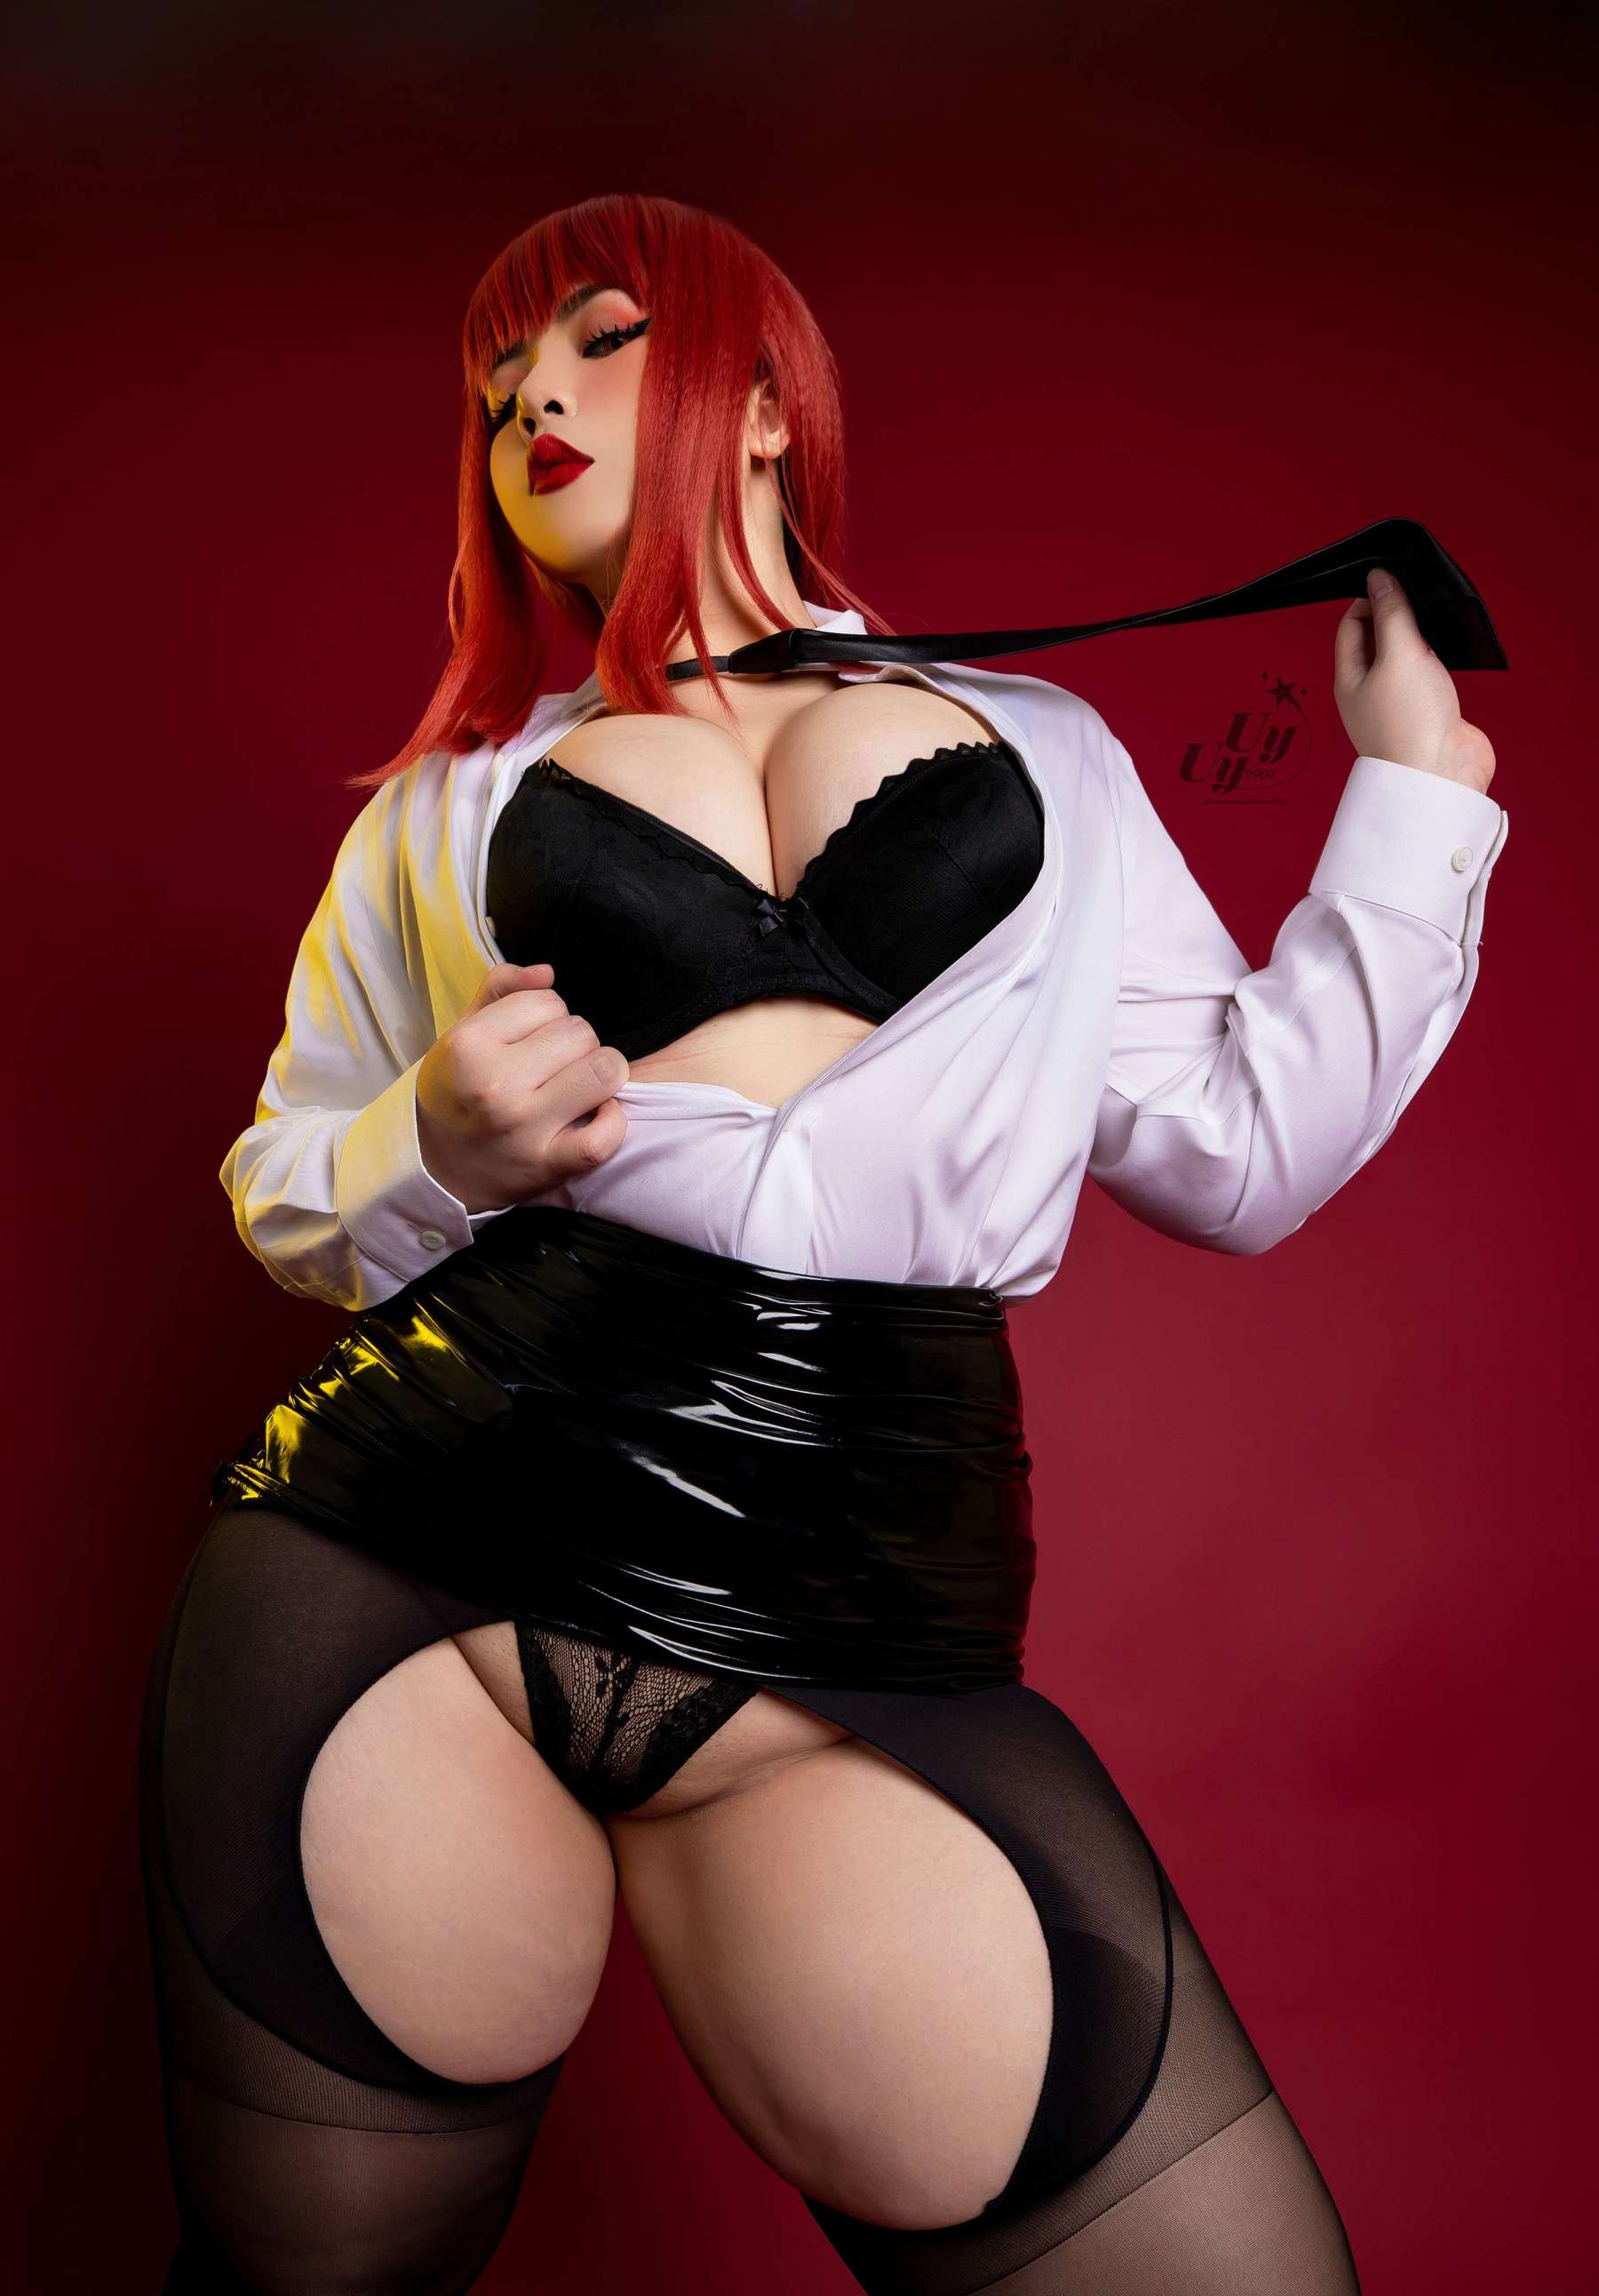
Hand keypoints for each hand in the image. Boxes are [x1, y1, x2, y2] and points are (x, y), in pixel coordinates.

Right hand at [415, 961, 629, 1212]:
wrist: (435, 1166)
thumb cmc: (456, 1091)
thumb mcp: (461, 1033)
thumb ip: (501, 990)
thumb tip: (547, 973)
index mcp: (469, 1046)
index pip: (547, 1000)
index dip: (544, 1015)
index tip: (529, 1039)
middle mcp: (496, 1085)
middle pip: (580, 1032)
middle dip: (573, 1043)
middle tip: (550, 1066)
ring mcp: (525, 1128)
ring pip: (604, 1070)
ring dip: (598, 1074)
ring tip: (575, 1085)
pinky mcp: (550, 1165)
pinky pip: (607, 1134)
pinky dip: (612, 1122)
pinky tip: (594, 1115)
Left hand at [1333, 567, 1496, 794]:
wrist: (1441, 777)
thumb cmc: (1410, 723)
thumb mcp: (1398, 656)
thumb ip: (1391, 615)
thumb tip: (1379, 578)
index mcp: (1350, 678)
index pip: (1352, 626)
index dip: (1370, 598)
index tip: (1395, 580)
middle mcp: (1371, 690)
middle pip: (1379, 638)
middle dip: (1396, 613)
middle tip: (1419, 594)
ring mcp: (1401, 701)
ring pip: (1407, 656)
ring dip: (1420, 635)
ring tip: (1437, 617)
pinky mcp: (1430, 710)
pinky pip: (1431, 673)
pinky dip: (1440, 656)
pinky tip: (1453, 645)